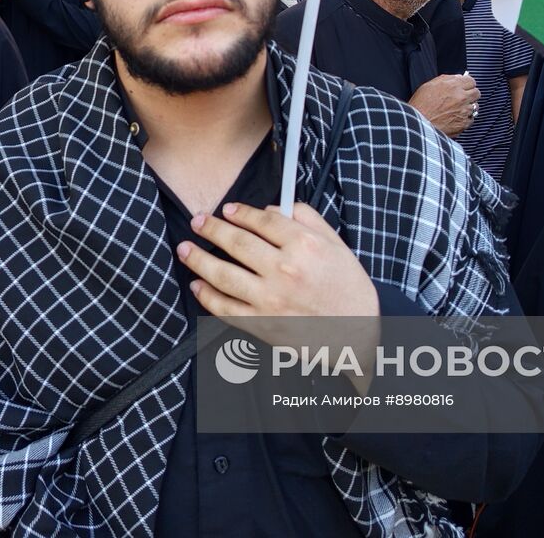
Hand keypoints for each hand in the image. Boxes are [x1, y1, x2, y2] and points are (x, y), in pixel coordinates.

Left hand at [176, 202, 379, 388]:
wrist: (358, 334)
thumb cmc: (349, 288)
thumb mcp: (337, 244)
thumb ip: (307, 219)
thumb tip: (273, 208)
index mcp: (305, 246)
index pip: (263, 220)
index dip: (240, 212)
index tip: (227, 209)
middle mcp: (285, 270)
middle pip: (237, 243)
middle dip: (211, 229)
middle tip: (197, 221)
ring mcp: (271, 300)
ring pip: (224, 275)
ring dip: (199, 260)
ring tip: (184, 249)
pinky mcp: (263, 325)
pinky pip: (227, 309)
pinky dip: (208, 297)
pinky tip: (197, 286)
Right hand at [408, 73, 479, 135]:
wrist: (418, 125)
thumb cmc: (420, 106)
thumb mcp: (429, 86)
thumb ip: (446, 79)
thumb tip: (457, 77)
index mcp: (453, 86)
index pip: (471, 80)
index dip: (467, 84)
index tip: (464, 86)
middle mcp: (461, 97)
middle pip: (476, 93)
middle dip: (470, 94)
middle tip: (462, 98)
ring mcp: (464, 111)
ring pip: (475, 106)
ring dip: (468, 107)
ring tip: (457, 109)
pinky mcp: (464, 123)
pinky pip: (471, 119)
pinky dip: (466, 118)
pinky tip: (456, 118)